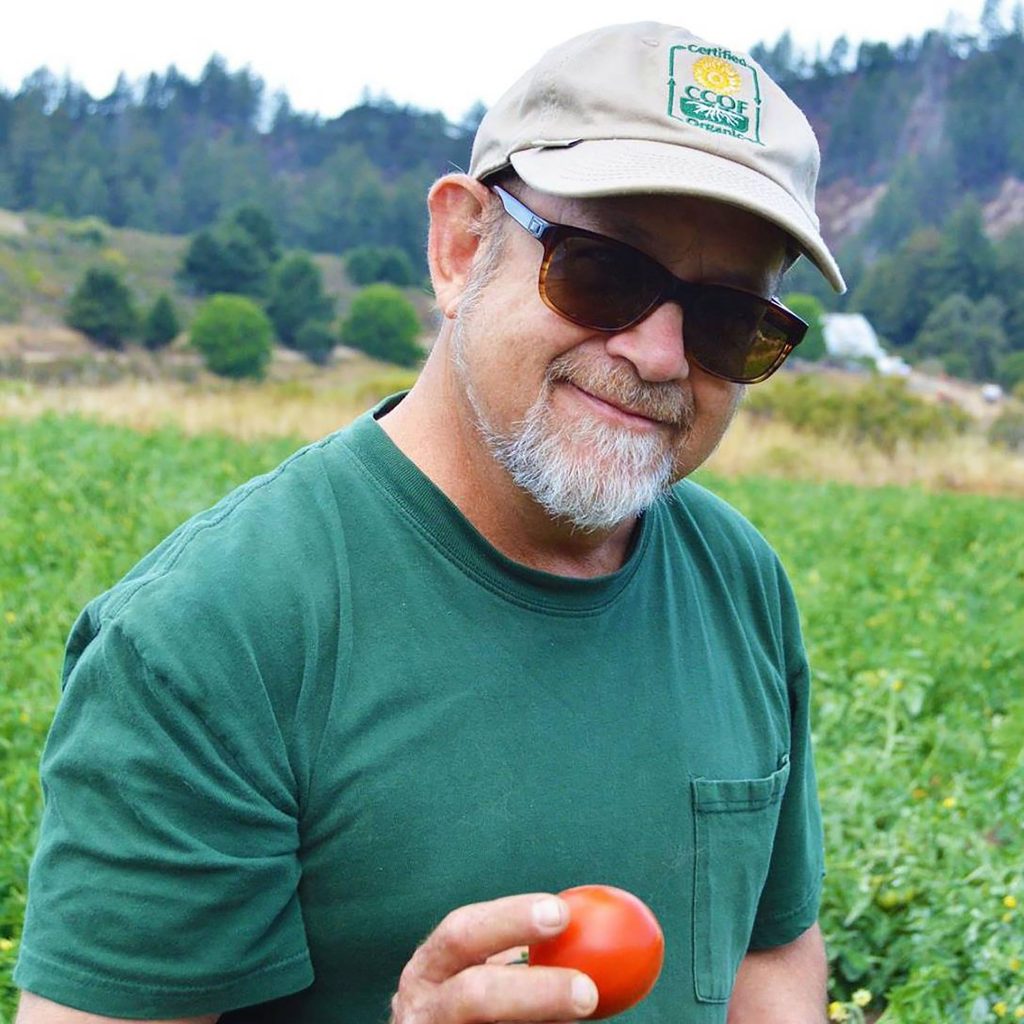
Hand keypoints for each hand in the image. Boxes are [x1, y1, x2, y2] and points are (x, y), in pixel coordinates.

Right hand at [389, 892, 599, 1022]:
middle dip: (534, 992)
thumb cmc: (477, 1003)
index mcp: (431, 967)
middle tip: (587, 991)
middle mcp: (424, 1008)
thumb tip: (587, 931)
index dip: (510, 919)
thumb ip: (517, 955)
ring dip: (544, 1022)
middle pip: (474, 996)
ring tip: (583, 1009)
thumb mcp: (482, 973)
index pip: (463, 933)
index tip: (561, 912)